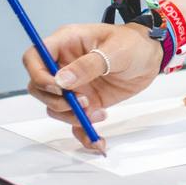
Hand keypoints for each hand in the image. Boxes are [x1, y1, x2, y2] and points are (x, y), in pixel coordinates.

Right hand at [23, 23, 163, 148]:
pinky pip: (75, 121)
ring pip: (55, 107)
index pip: (34, 57)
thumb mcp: (114, 50)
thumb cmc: (133, 43)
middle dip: (56, 101)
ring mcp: (74, 85)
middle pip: (39, 87)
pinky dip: (83, 133)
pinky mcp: (86, 102)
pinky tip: (97, 140)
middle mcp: (64, 65)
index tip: (57, 88)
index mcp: (66, 43)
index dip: (38, 75)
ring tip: (96, 112)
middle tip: (82, 102)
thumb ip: (88, 65)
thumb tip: (61, 80)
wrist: (151, 58)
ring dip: (71, 116)